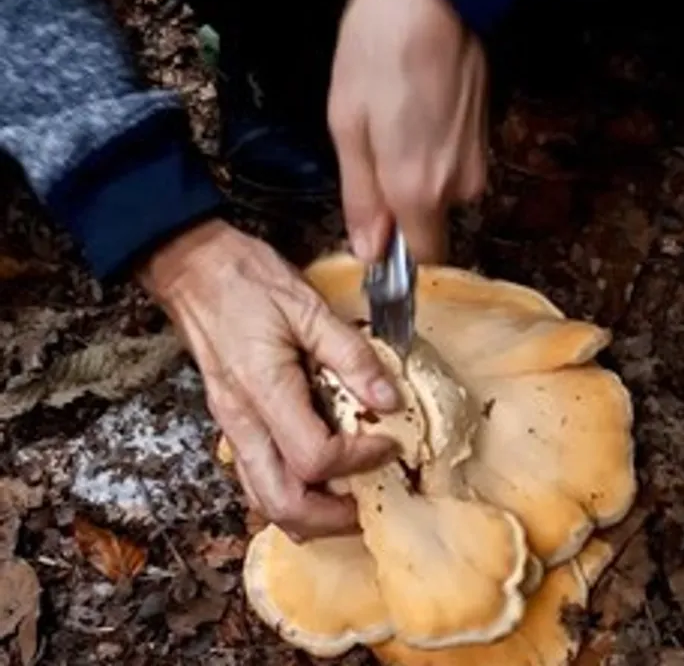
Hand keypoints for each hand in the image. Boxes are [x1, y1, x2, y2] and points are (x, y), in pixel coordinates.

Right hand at [137, 219, 399, 541]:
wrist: (191, 268)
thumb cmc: (243, 281)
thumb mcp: (307, 307)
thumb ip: (351, 355)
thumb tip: (388, 398)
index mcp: (263, 391)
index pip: (314, 458)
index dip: (359, 460)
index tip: (388, 443)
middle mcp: (242, 421)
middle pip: (281, 504)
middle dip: (330, 518)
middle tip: (370, 504)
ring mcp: (232, 426)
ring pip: (263, 500)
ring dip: (308, 515)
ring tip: (347, 501)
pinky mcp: (232, 423)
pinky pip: (257, 478)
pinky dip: (290, 493)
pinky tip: (318, 479)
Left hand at [328, 0, 487, 263]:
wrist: (433, 0)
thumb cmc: (380, 54)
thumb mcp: (348, 127)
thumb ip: (360, 199)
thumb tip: (369, 252)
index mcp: (417, 191)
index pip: (422, 259)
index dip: (398, 254)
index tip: (378, 236)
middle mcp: (457, 187)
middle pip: (429, 223)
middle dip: (402, 204)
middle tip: (376, 153)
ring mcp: (477, 162)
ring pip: (442, 193)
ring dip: (417, 174)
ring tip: (397, 124)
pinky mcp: (486, 139)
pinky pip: (455, 165)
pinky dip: (435, 152)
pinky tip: (418, 112)